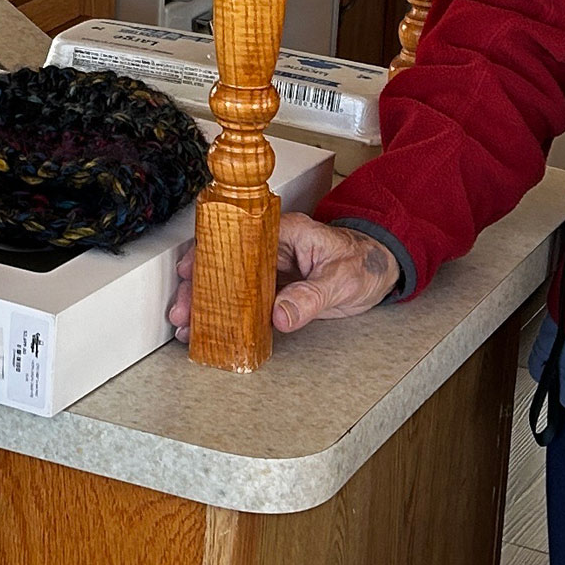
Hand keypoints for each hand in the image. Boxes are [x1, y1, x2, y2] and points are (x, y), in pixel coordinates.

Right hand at [169, 213, 403, 341]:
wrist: (382, 270)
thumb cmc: (364, 263)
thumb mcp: (341, 280)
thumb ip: (310, 298)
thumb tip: (280, 315)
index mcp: (285, 233)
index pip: (238, 239)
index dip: (209, 254)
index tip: (189, 272)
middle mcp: (272, 248)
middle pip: (225, 263)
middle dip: (198, 287)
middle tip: (182, 312)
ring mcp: (270, 270)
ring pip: (229, 284)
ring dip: (207, 304)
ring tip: (187, 326)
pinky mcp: (274, 290)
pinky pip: (245, 301)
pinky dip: (226, 316)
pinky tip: (210, 331)